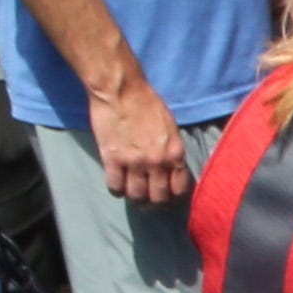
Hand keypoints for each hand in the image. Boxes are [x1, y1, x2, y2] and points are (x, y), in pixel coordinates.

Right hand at [85, 74, 191, 205]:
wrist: (121, 89)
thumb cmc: (147, 103)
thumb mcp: (171, 128)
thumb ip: (172, 151)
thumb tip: (173, 171)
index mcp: (175, 153)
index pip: (180, 190)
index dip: (174, 198)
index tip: (168, 197)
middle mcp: (157, 162)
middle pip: (158, 198)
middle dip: (154, 204)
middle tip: (148, 200)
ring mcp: (134, 162)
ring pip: (137, 197)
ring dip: (135, 198)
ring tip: (133, 194)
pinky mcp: (112, 159)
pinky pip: (115, 187)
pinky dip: (117, 190)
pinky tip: (118, 183)